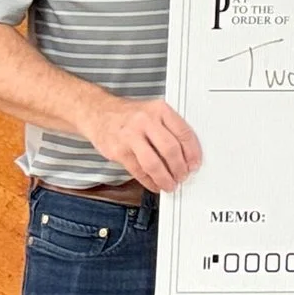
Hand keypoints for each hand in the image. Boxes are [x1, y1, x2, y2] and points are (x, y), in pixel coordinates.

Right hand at [82, 95, 202, 191]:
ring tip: (170, 184)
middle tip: (183, 176)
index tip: (195, 164)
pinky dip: (149, 182)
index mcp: (160, 109)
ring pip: (154, 163)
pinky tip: (155, 184)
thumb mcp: (153, 112)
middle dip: (180, 168)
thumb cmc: (130, 115)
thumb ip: (170, 128)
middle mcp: (145, 121)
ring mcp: (130, 136)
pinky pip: (138, 171)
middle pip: (170, 149)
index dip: (193, 153)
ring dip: (165, 178)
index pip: (184, 133)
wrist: (98, 112)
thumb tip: (187, 155)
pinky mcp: (118, 151)